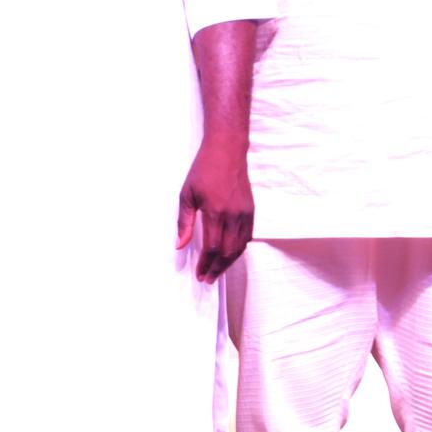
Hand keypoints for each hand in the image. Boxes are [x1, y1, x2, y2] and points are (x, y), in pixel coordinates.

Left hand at [175, 137, 253, 280]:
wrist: (227, 152)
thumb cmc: (203, 171)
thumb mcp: (186, 195)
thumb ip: (184, 222)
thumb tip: (180, 245)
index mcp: (216, 212)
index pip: (212, 247)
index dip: (206, 263)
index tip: (199, 274)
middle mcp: (234, 215)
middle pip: (227, 251)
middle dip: (217, 268)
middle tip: (207, 279)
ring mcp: (245, 213)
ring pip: (240, 247)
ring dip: (229, 262)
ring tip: (217, 271)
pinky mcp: (251, 210)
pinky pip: (247, 237)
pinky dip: (239, 249)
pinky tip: (230, 255)